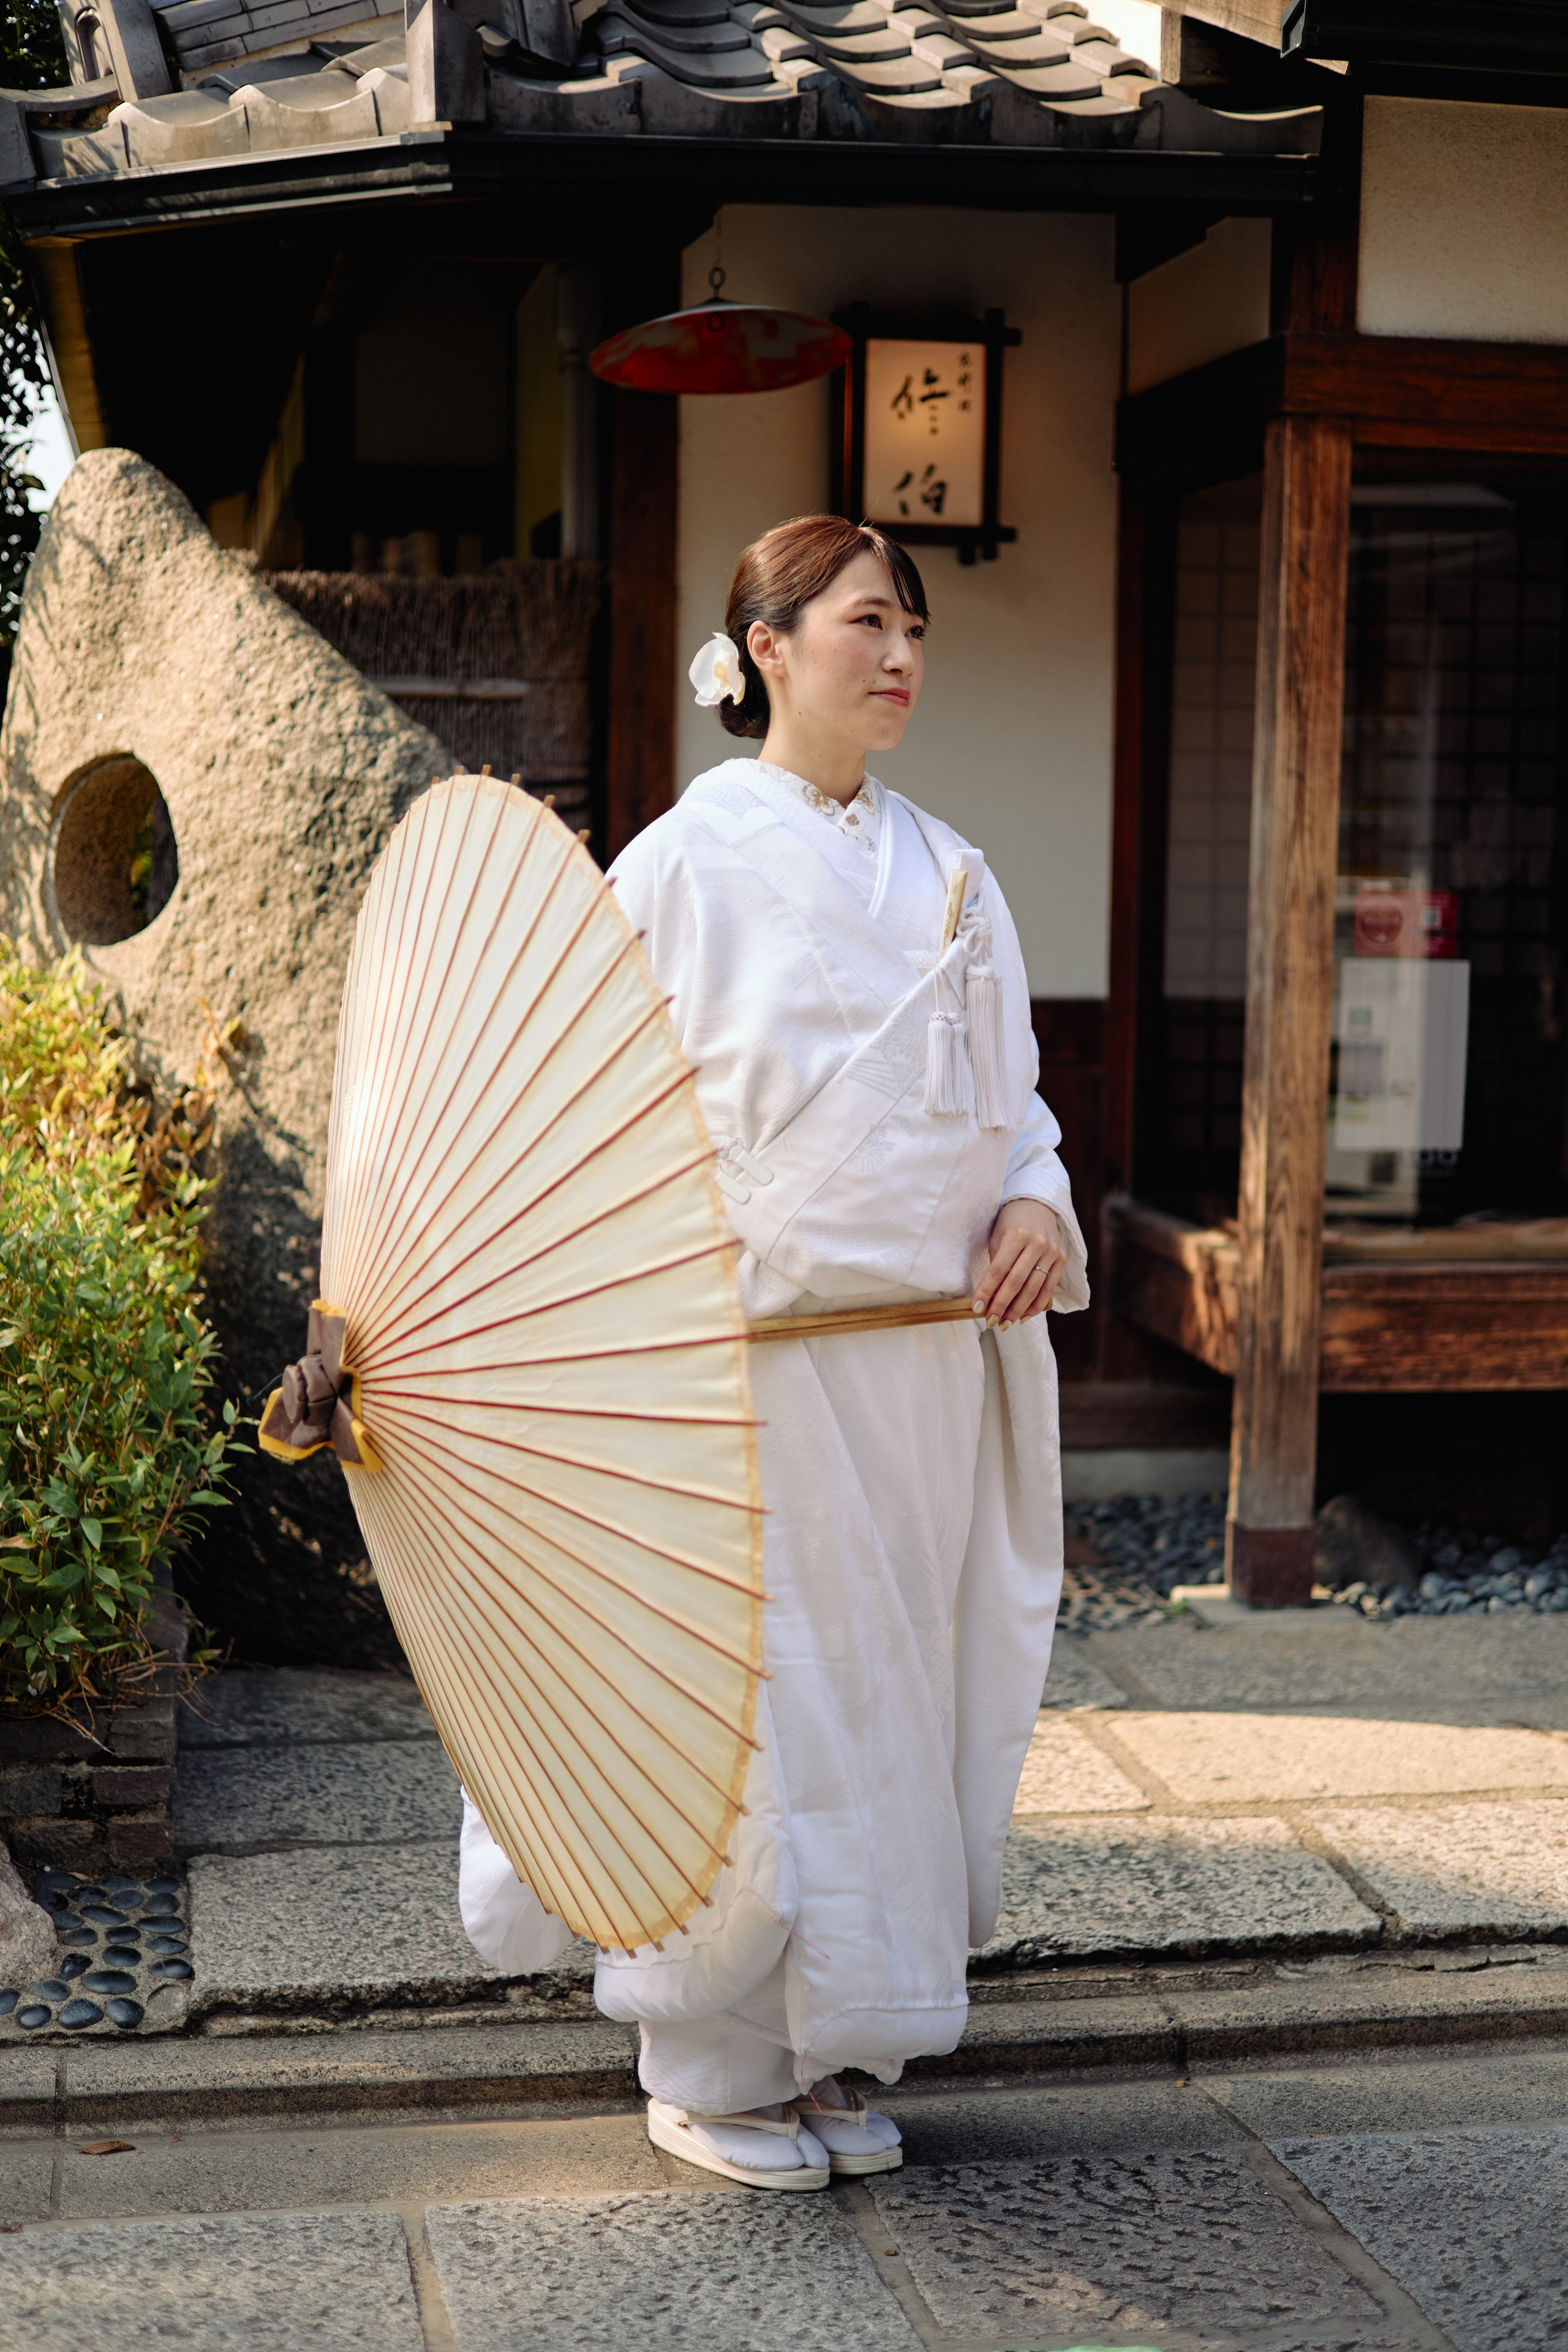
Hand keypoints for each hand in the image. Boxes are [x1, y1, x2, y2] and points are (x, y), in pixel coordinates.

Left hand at [973, 1199, 1067, 1327]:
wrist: (1038, 1204)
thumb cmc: (1011, 1222)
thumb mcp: (998, 1236)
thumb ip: (996, 1263)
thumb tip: (989, 1296)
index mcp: (1016, 1234)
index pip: (998, 1270)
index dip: (987, 1291)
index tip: (976, 1308)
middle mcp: (1036, 1243)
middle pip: (1016, 1283)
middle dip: (1001, 1305)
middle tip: (991, 1322)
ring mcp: (1051, 1252)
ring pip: (1033, 1289)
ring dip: (1018, 1310)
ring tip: (1005, 1323)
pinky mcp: (1062, 1259)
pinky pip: (1049, 1288)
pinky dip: (1036, 1305)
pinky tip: (1024, 1316)